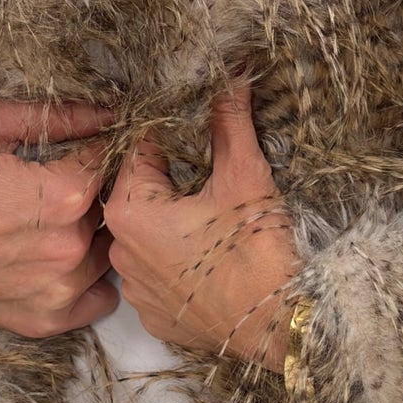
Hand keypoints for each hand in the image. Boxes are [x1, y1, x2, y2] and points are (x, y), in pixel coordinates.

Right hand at [0, 98, 118, 336]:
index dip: (102, 149)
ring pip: (109, 254)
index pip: (112, 162)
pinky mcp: (45, 320)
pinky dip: (90, 281)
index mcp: (63, 194)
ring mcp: (59, 288)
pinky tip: (61, 261)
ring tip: (55, 223)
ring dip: (95, 236)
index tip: (88, 147)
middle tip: (61, 185)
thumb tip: (106, 111)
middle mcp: (70, 246)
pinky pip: (99, 300)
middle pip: (112, 210)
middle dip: (96, 192)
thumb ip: (56, 116)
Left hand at [101, 79, 299, 371]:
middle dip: (172, 175)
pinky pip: (159, 272)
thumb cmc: (259, 252)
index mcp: (129, 211)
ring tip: (213, 212)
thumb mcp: (245, 176)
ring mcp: (137, 289)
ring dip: (174, 218)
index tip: (197, 122)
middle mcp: (120, 251)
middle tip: (211, 167)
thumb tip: (229, 74)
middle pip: (141, 191)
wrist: (282, 328)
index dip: (170, 130)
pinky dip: (179, 258)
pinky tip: (210, 253)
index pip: (139, 148)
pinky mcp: (157, 316)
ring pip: (149, 233)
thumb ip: (228, 121)